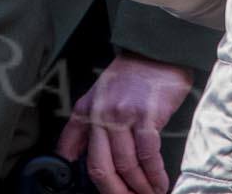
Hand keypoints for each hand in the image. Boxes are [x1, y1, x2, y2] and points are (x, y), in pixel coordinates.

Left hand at [55, 52, 193, 193]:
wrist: (157, 51)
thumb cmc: (132, 74)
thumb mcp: (99, 95)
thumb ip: (86, 124)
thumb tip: (73, 155)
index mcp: (86, 111)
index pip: (71, 152)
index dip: (81, 179)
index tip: (98, 192)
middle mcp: (100, 115)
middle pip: (101, 168)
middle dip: (115, 192)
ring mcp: (123, 116)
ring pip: (126, 165)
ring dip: (139, 187)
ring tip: (149, 193)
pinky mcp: (146, 116)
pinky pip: (147, 156)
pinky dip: (154, 175)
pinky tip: (159, 182)